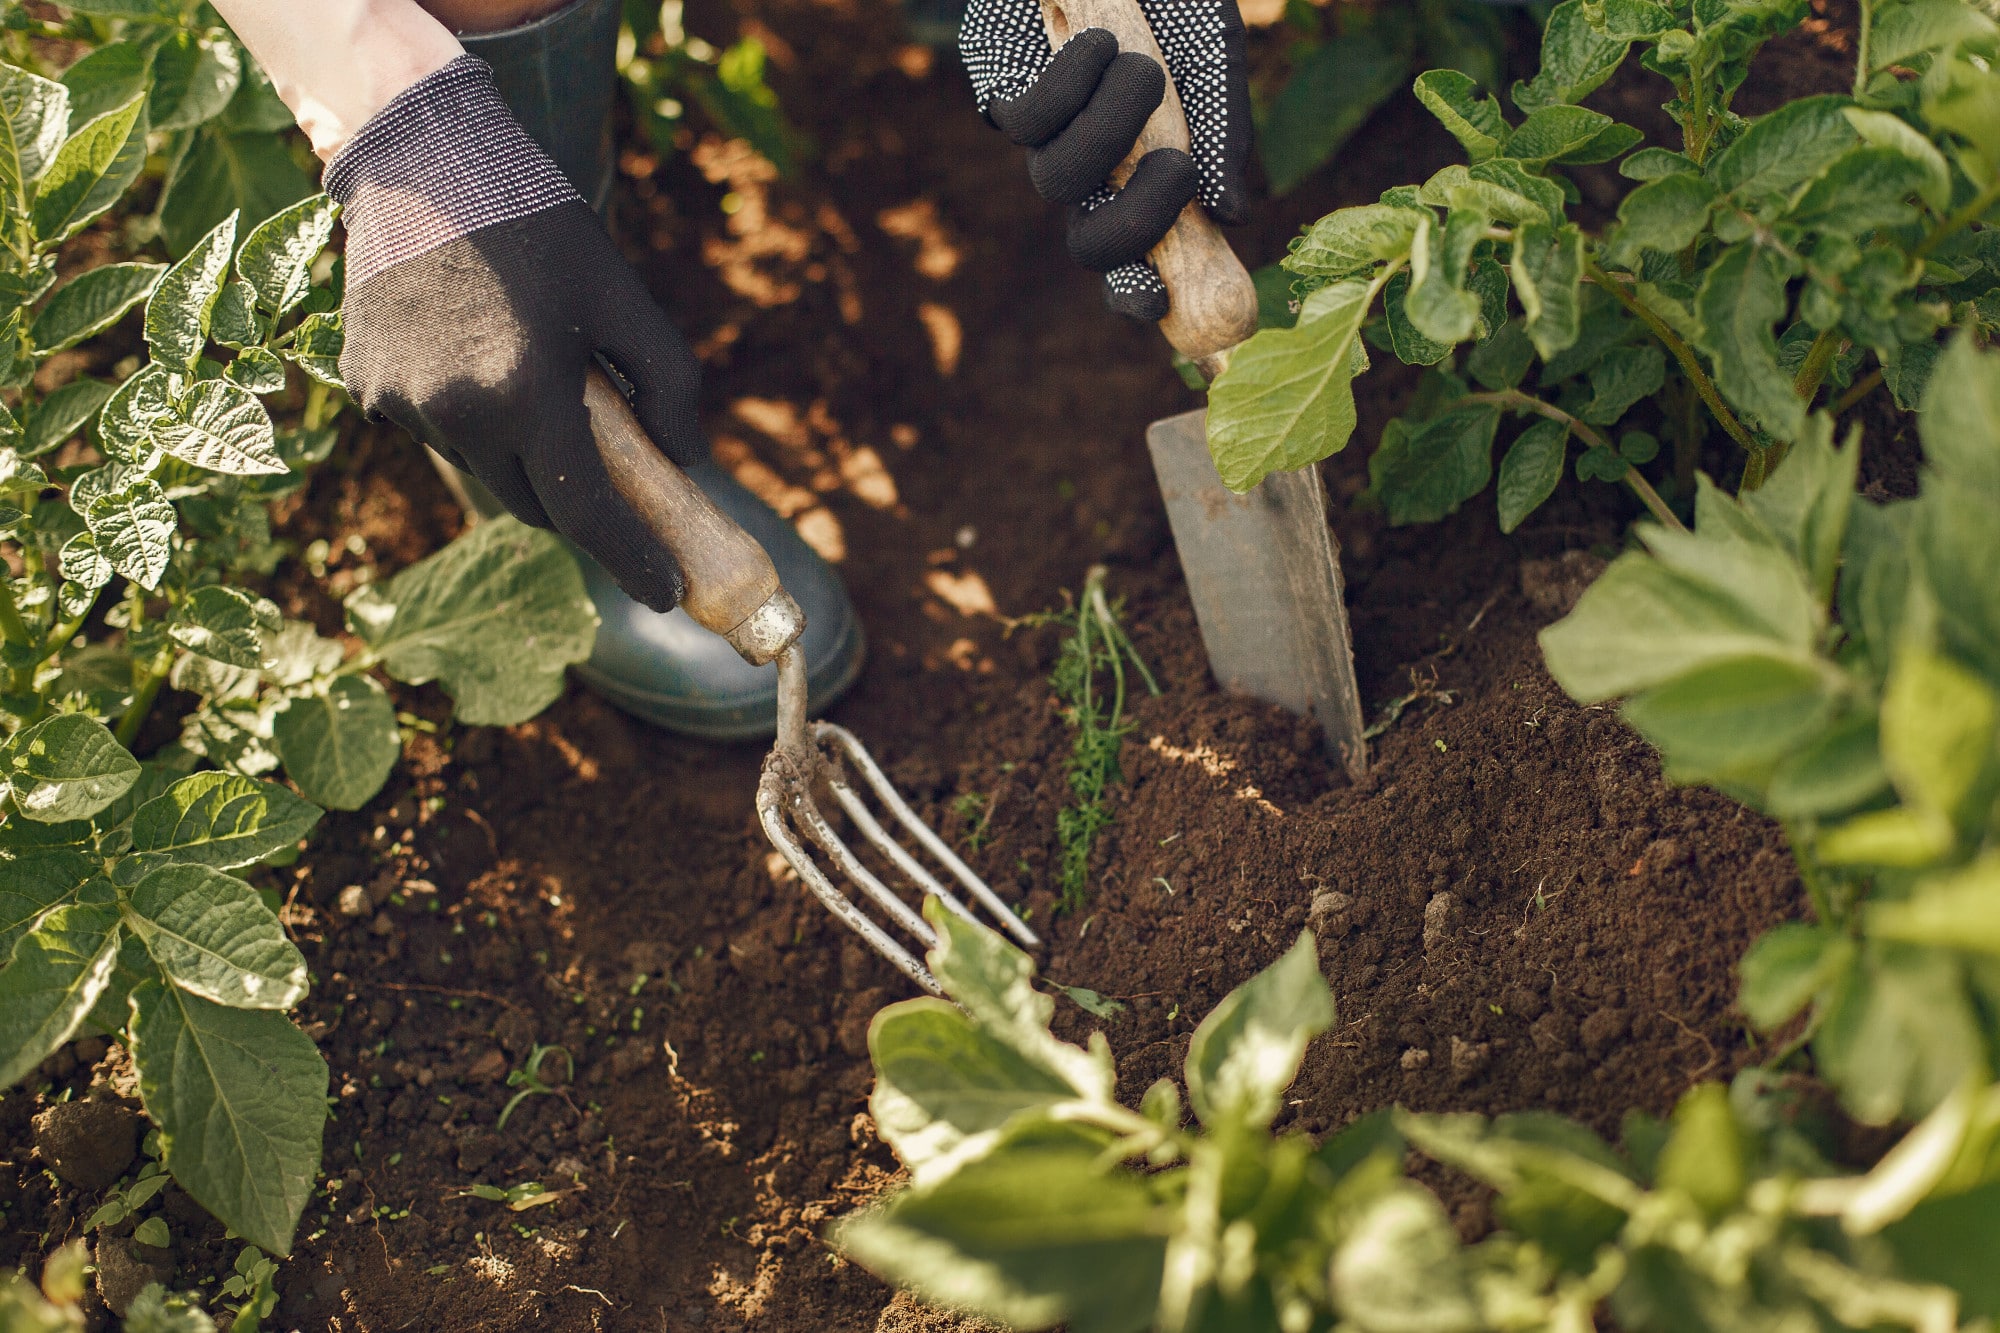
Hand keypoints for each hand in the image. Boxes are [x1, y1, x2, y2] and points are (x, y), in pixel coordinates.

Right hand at [328, 56, 703, 611]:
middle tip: (613, 480)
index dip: (632, 561)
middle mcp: (456, 413)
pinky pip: (431, 431)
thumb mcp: (622, 297)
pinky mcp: (363, 385)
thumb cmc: (536, 225)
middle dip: (578, 504)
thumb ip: (667, 384)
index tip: (667, 593)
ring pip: (481, 468)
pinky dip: (465, 417)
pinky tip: (473, 355)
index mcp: (527, 396)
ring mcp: (400, 404)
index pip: (587, 515)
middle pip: (534, 504)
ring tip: (530, 379)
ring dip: (517, 452)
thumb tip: (688, 459)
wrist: (422, 158)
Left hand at [960, 0, 1251, 320]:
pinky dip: (1069, 88)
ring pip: (1060, 180)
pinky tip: (1098, 44)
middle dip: (1133, 224)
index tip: (1159, 305)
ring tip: (1143, 68)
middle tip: (1179, 167)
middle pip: (1090, 243)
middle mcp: (1091, 168)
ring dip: (1109, 131)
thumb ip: (1223, 130)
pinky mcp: (1000, 93)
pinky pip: (1026, 123)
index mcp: (1142, 174)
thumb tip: (1232, 214)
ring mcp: (1044, 137)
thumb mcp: (1210, 54)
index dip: (1137, 292)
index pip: (1134, 258)